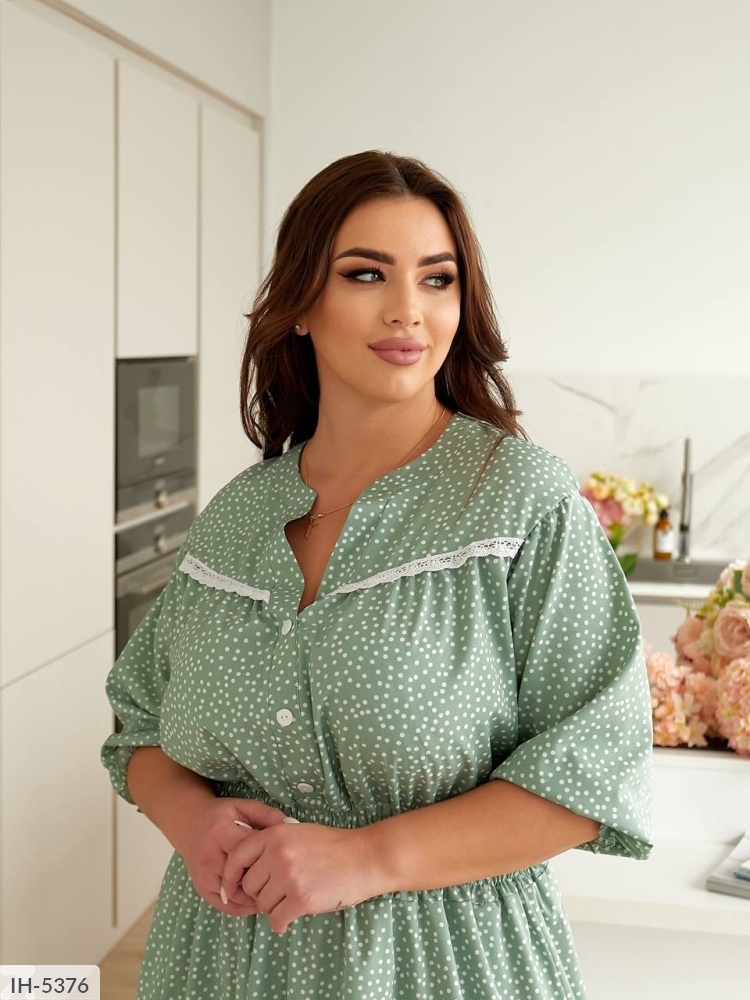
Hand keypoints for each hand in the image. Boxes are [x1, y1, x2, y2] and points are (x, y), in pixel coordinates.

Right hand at [175, 797, 289, 915]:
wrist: (189, 824)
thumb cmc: (221, 815)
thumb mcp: (243, 807)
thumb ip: (267, 815)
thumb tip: (291, 825)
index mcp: (219, 833)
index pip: (248, 851)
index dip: (268, 857)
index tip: (284, 859)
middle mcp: (208, 856)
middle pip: (242, 875)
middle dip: (264, 879)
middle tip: (283, 881)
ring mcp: (203, 876)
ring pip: (235, 894)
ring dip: (255, 896)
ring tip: (273, 891)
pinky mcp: (201, 888)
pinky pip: (225, 906)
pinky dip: (244, 907)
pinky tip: (257, 900)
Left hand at [221, 822, 380, 934]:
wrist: (364, 857)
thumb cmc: (333, 846)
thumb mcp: (298, 832)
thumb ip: (272, 844)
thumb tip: (245, 867)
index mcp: (275, 834)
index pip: (237, 856)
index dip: (230, 875)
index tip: (230, 888)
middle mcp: (278, 854)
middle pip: (249, 885)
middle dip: (260, 893)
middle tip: (278, 893)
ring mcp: (289, 877)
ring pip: (262, 904)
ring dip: (273, 908)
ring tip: (291, 901)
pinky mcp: (301, 899)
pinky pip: (276, 920)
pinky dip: (281, 923)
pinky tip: (290, 918)